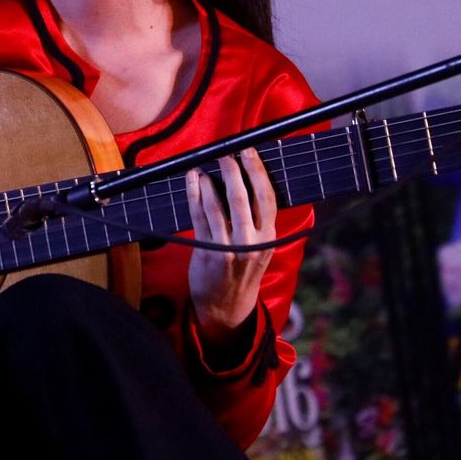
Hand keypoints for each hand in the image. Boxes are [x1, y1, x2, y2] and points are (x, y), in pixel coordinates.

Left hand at [185, 148, 276, 348]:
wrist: (227, 307)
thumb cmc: (243, 271)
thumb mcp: (260, 248)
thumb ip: (256, 221)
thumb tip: (246, 181)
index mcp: (268, 238)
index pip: (266, 197)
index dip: (257, 171)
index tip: (249, 152)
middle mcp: (250, 243)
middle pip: (242, 197)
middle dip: (233, 170)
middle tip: (226, 153)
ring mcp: (227, 248)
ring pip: (217, 206)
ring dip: (209, 182)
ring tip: (204, 167)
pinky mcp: (206, 252)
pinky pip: (198, 217)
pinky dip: (194, 195)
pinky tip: (193, 182)